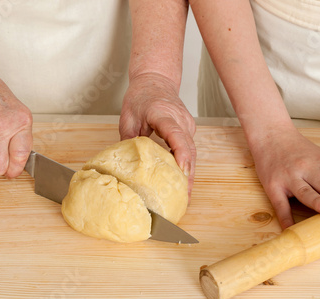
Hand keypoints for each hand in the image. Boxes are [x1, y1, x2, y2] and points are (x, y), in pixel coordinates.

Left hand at [119, 72, 196, 195]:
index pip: (175, 134)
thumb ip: (129, 140)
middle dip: (188, 174)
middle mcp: (180, 119)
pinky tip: (182, 182)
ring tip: (184, 196)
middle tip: (183, 197)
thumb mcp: (128, 117)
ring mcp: (187, 124)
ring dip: (189, 174)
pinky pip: (190, 150)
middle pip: (189, 149)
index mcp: (163, 113)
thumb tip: (127, 167)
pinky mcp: (188, 130)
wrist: (155, 80)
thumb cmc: (141, 96)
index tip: (182, 170)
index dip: (180, 153)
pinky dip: (187, 166)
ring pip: (192, 152)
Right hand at [250, 127, 319, 228]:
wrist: (270, 134)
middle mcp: (307, 168)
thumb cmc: (296, 147)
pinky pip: (280, 204)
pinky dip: (286, 218)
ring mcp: (289, 177)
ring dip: (318, 203)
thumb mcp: (317, 154)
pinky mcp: (273, 185)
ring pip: (306, 191)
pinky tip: (291, 229)